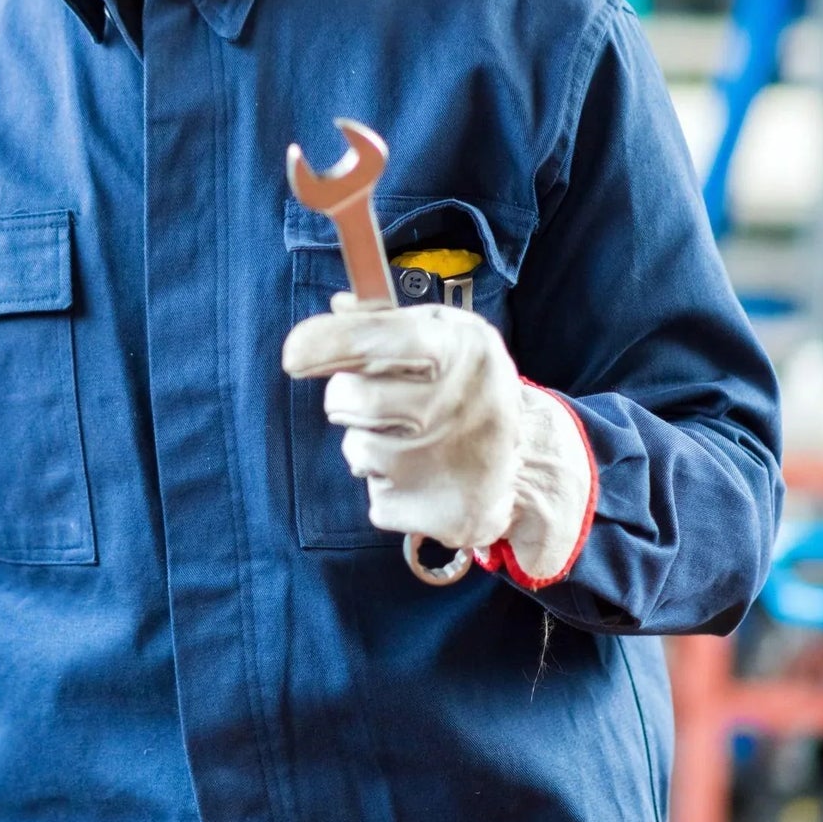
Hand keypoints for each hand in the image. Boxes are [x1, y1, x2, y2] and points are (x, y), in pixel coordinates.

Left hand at [282, 298, 595, 586]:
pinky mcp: (444, 515)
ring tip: (411, 441)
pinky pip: (376, 499)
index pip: (381, 337)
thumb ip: (386, 319)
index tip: (294, 355)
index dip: (330, 343)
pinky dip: (387, 488)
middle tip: (379, 402)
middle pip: (352, 398)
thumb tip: (338, 306)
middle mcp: (461, 403)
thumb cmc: (466, 385)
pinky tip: (422, 477)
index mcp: (463, 347)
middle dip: (347, 399)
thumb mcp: (442, 334)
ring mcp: (454, 464)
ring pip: (358, 451)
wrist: (528, 463)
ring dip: (368, 445)